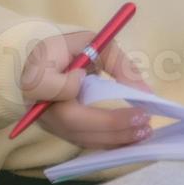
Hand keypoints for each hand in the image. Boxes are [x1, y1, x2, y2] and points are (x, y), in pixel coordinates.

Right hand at [18, 31, 154, 148]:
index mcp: (37, 72)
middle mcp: (37, 103)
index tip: (82, 74)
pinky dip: (110, 141)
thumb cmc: (72, 49)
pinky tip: (132, 137)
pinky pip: (84, 140)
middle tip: (143, 118)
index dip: (66, 86)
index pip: (44, 87)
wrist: (49, 62)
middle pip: (70, 120)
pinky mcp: (59, 130)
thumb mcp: (94, 43)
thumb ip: (120, 65)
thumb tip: (146, 93)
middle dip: (110, 123)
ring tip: (144, 131)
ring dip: (115, 137)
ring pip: (79, 136)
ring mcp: (47, 121)